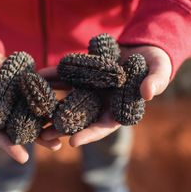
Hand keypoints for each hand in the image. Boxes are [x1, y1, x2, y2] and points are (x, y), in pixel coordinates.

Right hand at [0, 49, 60, 163]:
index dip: (8, 144)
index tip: (24, 158)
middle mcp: (1, 107)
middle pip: (20, 125)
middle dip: (37, 136)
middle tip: (56, 146)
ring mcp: (12, 96)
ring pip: (31, 111)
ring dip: (47, 121)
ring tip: (66, 130)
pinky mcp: (21, 83)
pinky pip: (35, 92)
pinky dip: (47, 98)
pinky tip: (63, 103)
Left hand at [40, 46, 171, 146]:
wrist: (141, 50)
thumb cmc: (153, 64)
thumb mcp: (158, 72)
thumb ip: (155, 82)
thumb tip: (148, 93)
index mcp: (117, 110)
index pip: (102, 127)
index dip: (89, 135)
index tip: (72, 142)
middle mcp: (99, 103)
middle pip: (78, 118)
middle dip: (61, 127)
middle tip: (43, 135)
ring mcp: (88, 89)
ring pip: (66, 99)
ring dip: (50, 103)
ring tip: (32, 110)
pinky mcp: (81, 75)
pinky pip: (64, 77)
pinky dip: (52, 77)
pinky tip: (38, 76)